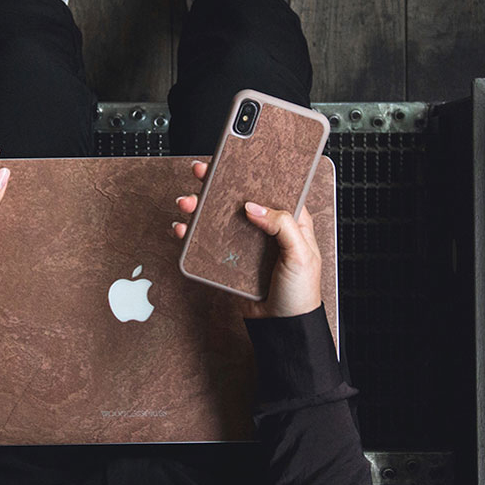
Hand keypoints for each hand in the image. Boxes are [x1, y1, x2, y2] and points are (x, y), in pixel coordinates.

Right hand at [173, 160, 322, 318]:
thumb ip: (281, 225)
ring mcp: (246, 243)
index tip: (236, 156)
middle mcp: (266, 228)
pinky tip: (183, 228)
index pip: (271, 188)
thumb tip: (254, 206)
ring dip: (200, 206)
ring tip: (187, 202)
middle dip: (218, 182)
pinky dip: (193, 233)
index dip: (254, 171)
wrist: (282, 328)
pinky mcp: (230, 260)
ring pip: (219, 216)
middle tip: (202, 171)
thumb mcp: (300, 254)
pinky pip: (208, 242)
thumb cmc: (300, 293)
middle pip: (239, 197)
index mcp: (290, 221)